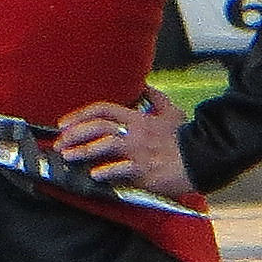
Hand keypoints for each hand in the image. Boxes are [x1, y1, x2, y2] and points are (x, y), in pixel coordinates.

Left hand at [51, 88, 195, 200]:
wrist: (201, 158)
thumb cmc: (185, 137)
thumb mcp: (172, 112)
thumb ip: (156, 99)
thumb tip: (146, 86)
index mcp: (138, 118)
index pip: (104, 109)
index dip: (80, 114)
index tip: (63, 123)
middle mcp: (135, 132)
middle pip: (99, 126)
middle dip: (76, 133)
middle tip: (60, 143)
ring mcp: (139, 151)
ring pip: (105, 145)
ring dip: (84, 150)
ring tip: (68, 157)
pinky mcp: (144, 169)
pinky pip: (121, 169)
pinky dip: (106, 172)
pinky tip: (94, 175)